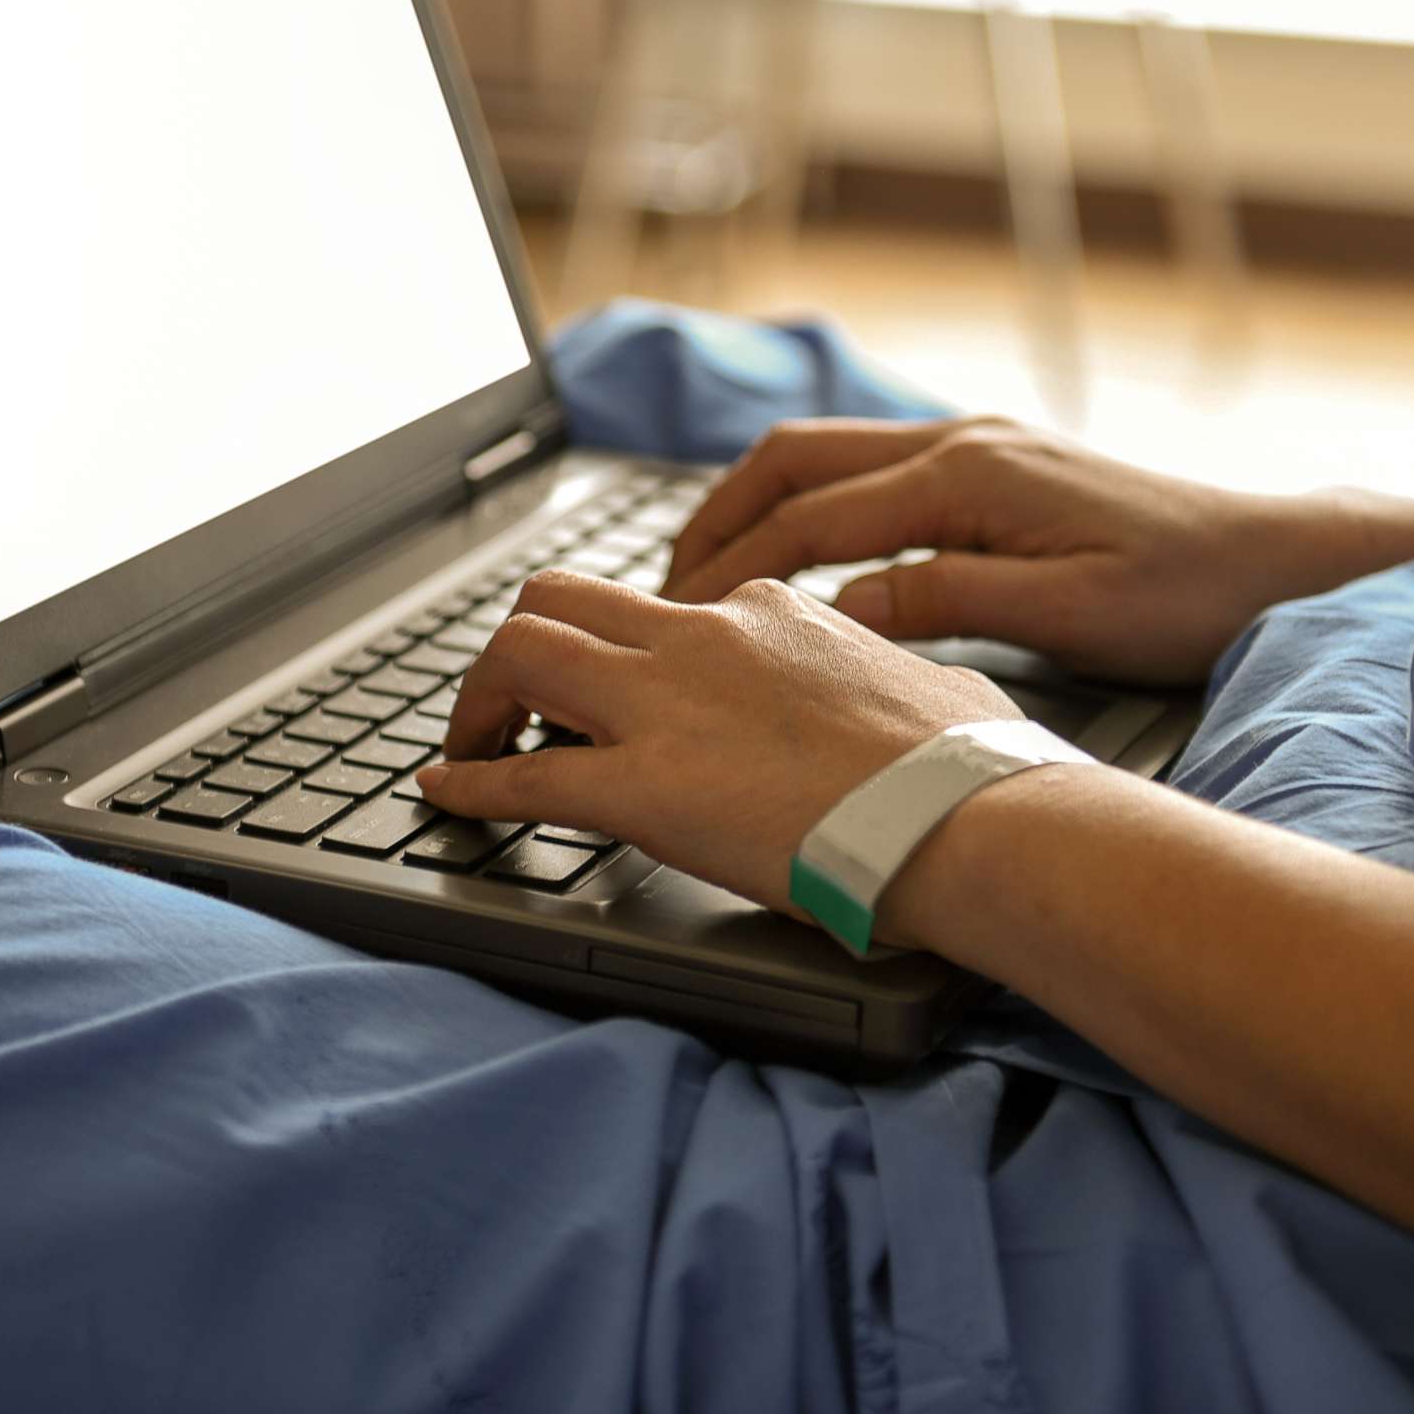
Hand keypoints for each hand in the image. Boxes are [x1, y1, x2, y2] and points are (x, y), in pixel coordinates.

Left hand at [415, 570, 1022, 917]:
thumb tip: (927, 694)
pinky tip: (447, 794)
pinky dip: (472, 783)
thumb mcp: (930, 684)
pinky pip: (525, 777)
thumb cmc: (965, 766)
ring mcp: (668, 706)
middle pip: (560, 598)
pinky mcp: (644, 787)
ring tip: (471, 744)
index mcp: (770, 611)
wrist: (965, 815)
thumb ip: (896, 677)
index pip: (665, 607)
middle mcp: (704, 636)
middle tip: (515, 706)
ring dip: (480, 698)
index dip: (622, 650)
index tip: (612, 689)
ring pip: (522, 652)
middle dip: (520, 646)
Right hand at [662, 416, 1405, 685]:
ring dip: (756, 503)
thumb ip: (938, 600)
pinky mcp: (996, 463)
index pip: (812, 516)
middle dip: (716, 517)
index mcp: (969, 475)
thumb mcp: (1062, 616)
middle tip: (662, 588)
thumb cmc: (1186, 594)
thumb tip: (830, 609)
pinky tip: (795, 549)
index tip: (676, 617)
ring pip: (826, 454)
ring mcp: (978, 442)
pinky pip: (870, 467)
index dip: (734, 568)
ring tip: (704, 571)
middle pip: (796, 459)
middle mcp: (961, 441)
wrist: (1274, 560)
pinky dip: (809, 501)